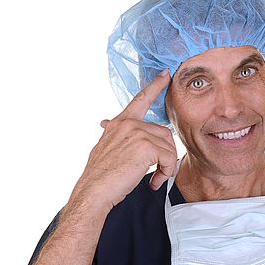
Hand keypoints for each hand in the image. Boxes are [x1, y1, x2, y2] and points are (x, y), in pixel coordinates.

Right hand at [73, 70, 177, 212]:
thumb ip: (113, 134)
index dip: (154, 86)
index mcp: (119, 123)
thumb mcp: (106, 147)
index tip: (165, 74)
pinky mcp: (146, 145)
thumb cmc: (101, 175)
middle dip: (166, 154)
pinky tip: (155, 181)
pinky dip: (167, 172)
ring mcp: (136, 132)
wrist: (94, 190)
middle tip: (158, 173)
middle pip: (164, 133)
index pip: (140, 100)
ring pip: (169, 146)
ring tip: (155, 178)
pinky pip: (170, 157)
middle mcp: (128, 123)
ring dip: (166, 166)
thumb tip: (106, 123)